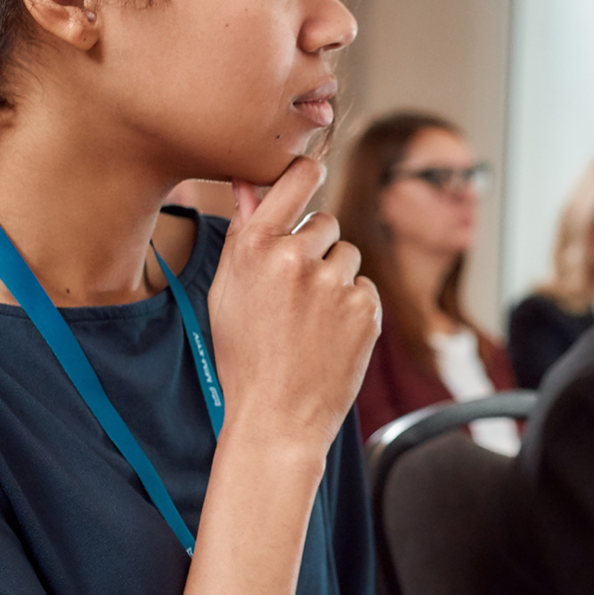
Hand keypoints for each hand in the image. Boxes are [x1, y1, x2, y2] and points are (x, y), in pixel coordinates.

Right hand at [205, 158, 379, 453]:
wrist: (277, 419)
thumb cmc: (243, 357)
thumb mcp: (227, 292)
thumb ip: (244, 233)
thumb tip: (250, 183)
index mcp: (255, 247)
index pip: (296, 179)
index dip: (306, 175)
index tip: (310, 176)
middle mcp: (296, 258)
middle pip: (325, 222)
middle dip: (315, 248)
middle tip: (296, 292)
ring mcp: (335, 284)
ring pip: (348, 256)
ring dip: (336, 278)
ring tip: (311, 319)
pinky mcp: (366, 308)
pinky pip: (365, 288)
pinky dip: (353, 307)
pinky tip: (330, 336)